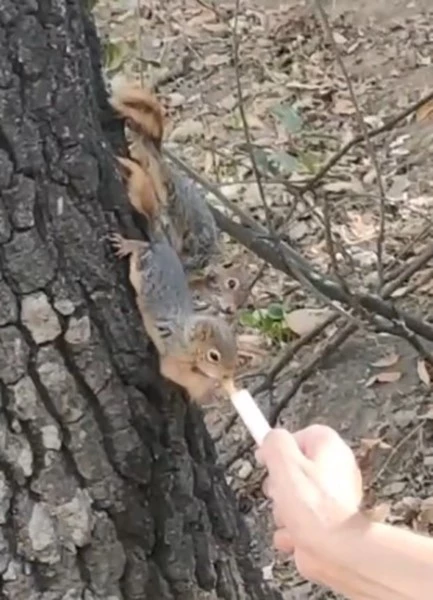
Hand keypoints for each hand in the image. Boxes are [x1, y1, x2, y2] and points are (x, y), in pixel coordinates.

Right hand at [256, 425, 362, 580]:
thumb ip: (274, 443)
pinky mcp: (326, 522)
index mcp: (328, 447)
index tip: (264, 457)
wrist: (337, 550)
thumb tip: (271, 438)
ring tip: (289, 517)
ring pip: (292, 497)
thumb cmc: (315, 507)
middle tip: (279, 490)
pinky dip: (291, 530)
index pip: (298, 435)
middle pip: (291, 468)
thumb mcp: (284, 462)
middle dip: (278, 484)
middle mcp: (334, 469)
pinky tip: (295, 534)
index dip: (278, 446)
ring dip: (282, 510)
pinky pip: (298, 521)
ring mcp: (331, 498)